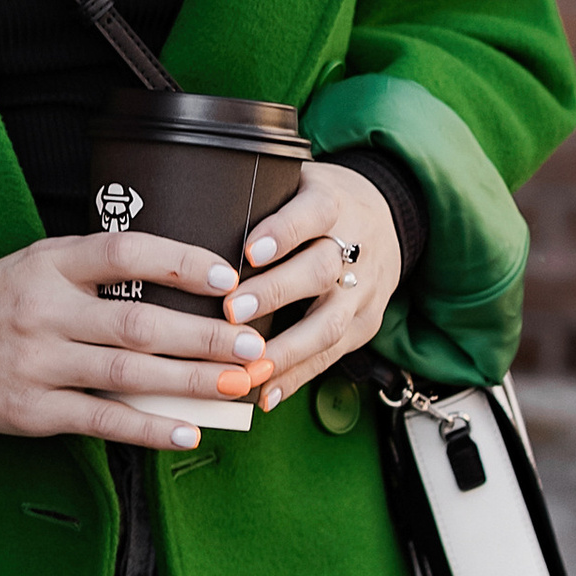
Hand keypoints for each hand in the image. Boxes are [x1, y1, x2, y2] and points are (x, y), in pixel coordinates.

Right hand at [0, 231, 267, 449]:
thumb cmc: (0, 300)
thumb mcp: (40, 263)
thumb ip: (97, 269)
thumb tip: (179, 284)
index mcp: (51, 263)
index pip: (124, 252)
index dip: (180, 261)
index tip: (227, 276)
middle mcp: (45, 310)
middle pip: (138, 322)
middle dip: (203, 335)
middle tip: (252, 343)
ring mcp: (38, 362)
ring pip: (128, 373)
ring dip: (190, 382)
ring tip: (236, 385)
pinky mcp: (32, 410)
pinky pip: (101, 419)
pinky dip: (148, 428)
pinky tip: (187, 430)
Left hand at [221, 162, 400, 410]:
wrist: (387, 220)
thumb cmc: (316, 204)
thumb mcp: (298, 183)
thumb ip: (257, 198)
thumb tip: (188, 215)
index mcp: (334, 203)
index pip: (314, 213)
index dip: (284, 232)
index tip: (249, 251)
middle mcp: (356, 247)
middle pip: (322, 270)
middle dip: (277, 294)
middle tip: (233, 312)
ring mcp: (364, 290)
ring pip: (331, 323)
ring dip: (286, 350)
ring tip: (248, 367)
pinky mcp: (366, 324)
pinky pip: (332, 355)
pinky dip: (297, 376)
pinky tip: (266, 393)